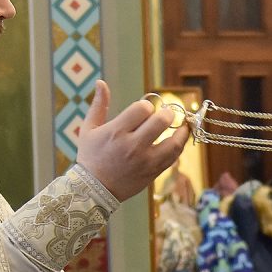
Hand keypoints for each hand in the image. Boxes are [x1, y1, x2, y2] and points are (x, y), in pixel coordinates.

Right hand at [73, 80, 191, 201]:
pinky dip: (179, 146)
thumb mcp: (89, 129)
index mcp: (117, 132)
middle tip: (166, 113)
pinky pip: (173, 157)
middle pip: (161, 121)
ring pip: (174, 142)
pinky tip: (178, 139)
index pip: (143, 108)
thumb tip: (101, 82)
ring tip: (182, 125)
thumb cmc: (91, 156)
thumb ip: (98, 105)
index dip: (147, 105)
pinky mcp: (153, 172)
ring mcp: (145, 161)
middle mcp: (133, 146)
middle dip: (167, 113)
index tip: (144, 109)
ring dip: (181, 130)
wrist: (94, 189)